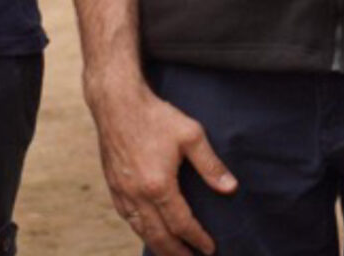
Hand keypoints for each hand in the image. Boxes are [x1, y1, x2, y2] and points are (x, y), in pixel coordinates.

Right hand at [85, 80, 236, 255]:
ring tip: (173, 253)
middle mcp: (137, 195)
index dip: (197, 239)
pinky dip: (140, 230)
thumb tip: (230, 188)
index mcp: (159, 186)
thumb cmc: (155, 116)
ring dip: (158, 245)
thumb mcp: (191, 135)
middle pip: (159, 236)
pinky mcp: (113, 186)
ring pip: (141, 230)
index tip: (209, 249)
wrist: (117, 103)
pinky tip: (148, 231)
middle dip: (177, 252)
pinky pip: (127, 218)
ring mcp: (122, 192)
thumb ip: (211, 165)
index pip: (181, 224)